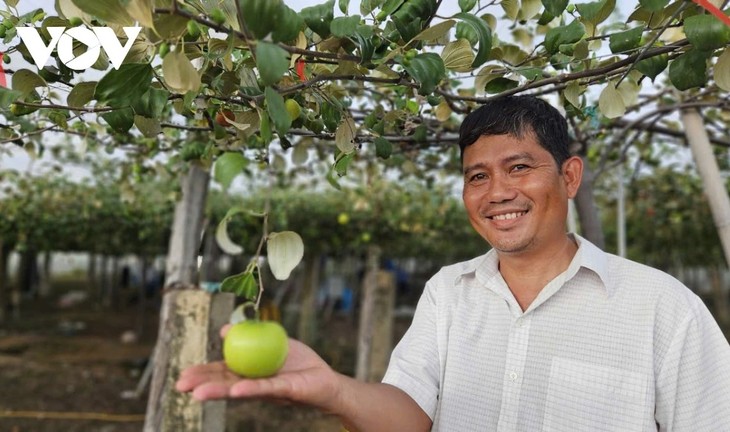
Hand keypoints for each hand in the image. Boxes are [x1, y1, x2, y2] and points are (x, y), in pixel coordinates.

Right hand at [175, 325, 341, 411]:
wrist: (325, 378)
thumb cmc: (298, 362)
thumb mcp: (271, 341)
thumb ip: (249, 335)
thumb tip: (224, 328)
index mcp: (248, 372)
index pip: (221, 373)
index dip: (202, 375)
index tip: (183, 376)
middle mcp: (253, 383)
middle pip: (225, 384)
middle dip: (203, 385)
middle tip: (181, 387)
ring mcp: (267, 388)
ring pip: (240, 389)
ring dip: (219, 391)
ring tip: (198, 394)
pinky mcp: (284, 390)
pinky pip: (265, 388)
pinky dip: (250, 388)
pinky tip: (236, 390)